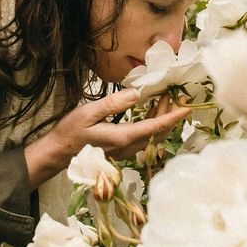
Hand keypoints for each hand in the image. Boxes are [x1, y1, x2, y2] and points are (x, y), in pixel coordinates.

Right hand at [22, 88, 189, 187]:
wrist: (58, 152)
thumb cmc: (70, 131)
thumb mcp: (89, 112)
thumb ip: (114, 103)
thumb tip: (137, 94)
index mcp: (122, 137)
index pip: (155, 127)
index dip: (173, 117)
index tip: (188, 108)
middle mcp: (128, 147)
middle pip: (158, 132)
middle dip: (171, 115)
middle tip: (176, 95)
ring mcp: (125, 151)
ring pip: (152, 136)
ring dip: (162, 119)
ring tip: (165, 98)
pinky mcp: (122, 150)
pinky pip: (144, 138)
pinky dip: (152, 124)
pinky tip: (151, 110)